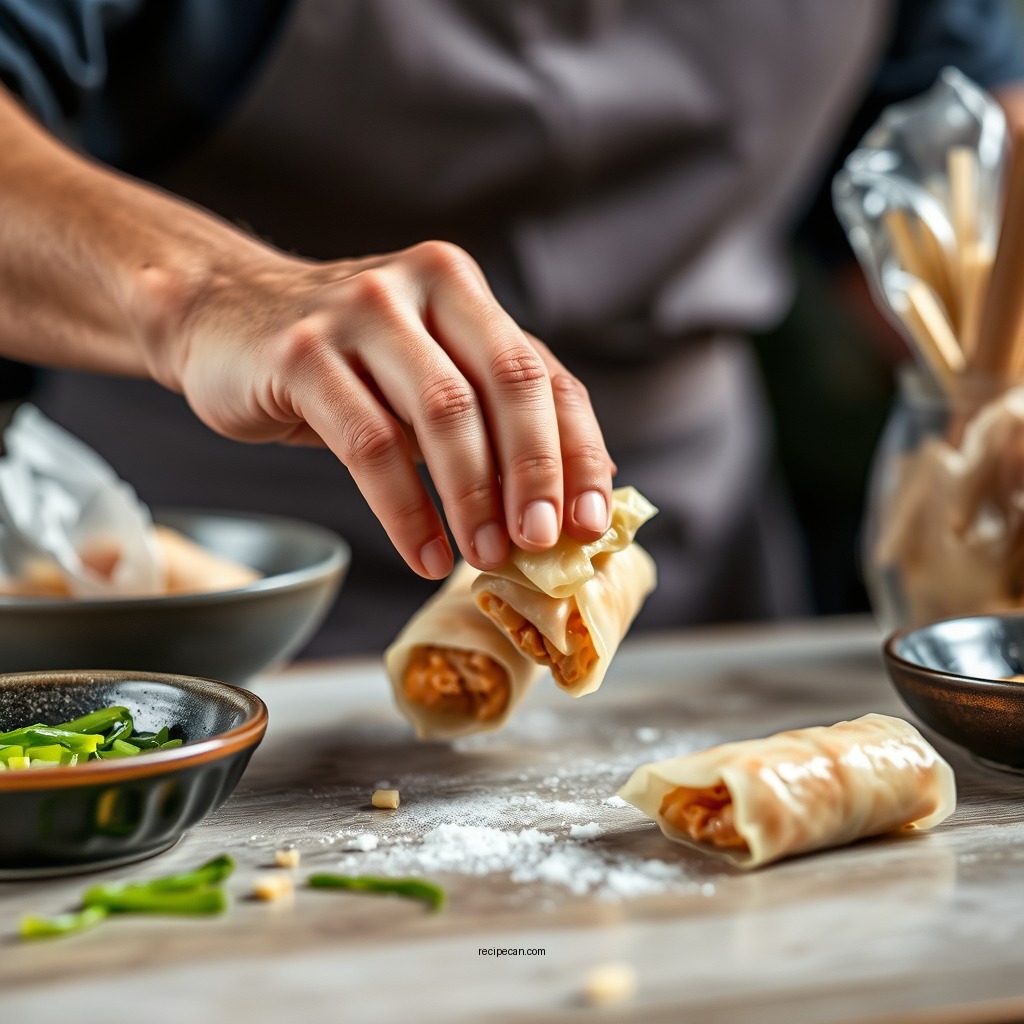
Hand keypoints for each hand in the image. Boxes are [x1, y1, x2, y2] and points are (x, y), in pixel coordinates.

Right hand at [144, 240, 615, 578]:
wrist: (222, 315)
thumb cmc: (342, 363)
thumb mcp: (424, 371)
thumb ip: (487, 414)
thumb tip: (565, 500)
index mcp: (464, 291)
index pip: (545, 375)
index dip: (577, 453)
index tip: (592, 523)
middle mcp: (422, 287)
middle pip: (507, 385)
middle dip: (535, 474)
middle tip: (540, 544)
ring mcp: (360, 314)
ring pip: (442, 414)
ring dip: (472, 498)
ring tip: (483, 557)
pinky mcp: (302, 354)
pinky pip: (371, 446)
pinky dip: (406, 510)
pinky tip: (425, 552)